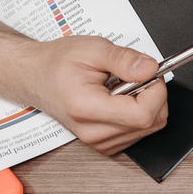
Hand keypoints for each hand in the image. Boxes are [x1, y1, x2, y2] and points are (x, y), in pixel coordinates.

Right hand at [15, 36, 168, 154]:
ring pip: (149, 129)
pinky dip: (140, 114)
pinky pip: (140, 132)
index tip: (152, 74)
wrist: (36, 77)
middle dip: (154, 95)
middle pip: (151, 123)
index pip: (143, 115)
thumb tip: (150, 68)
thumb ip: (124, 59)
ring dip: (146, 104)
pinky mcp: (106, 145)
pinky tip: (121, 100)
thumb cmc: (57, 64)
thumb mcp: (91, 48)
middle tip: (135, 76)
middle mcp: (94, 132)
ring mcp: (100, 143)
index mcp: (87, 109)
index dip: (156, 91)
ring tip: (122, 87)